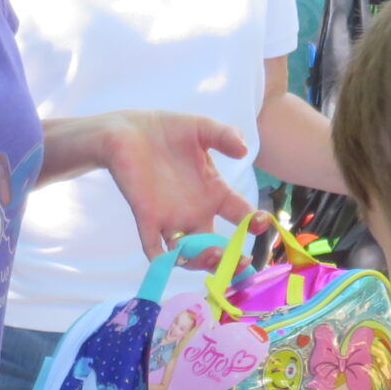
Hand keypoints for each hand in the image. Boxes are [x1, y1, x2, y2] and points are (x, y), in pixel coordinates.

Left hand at [98, 111, 248, 257]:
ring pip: (189, 253)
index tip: (262, 222)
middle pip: (216, 246)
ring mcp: (171, 218)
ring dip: (203, 261)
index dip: (255, 222)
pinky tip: (173, 260)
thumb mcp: (202, 128)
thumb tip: (243, 149)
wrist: (128, 130)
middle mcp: (195, 212)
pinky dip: (163, 260)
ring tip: (214, 254)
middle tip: (242, 260)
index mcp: (213, 193)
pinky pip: (154, 248)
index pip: (241, 215)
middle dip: (231, 259)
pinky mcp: (146, 218)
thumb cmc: (167, 130)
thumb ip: (225, 135)